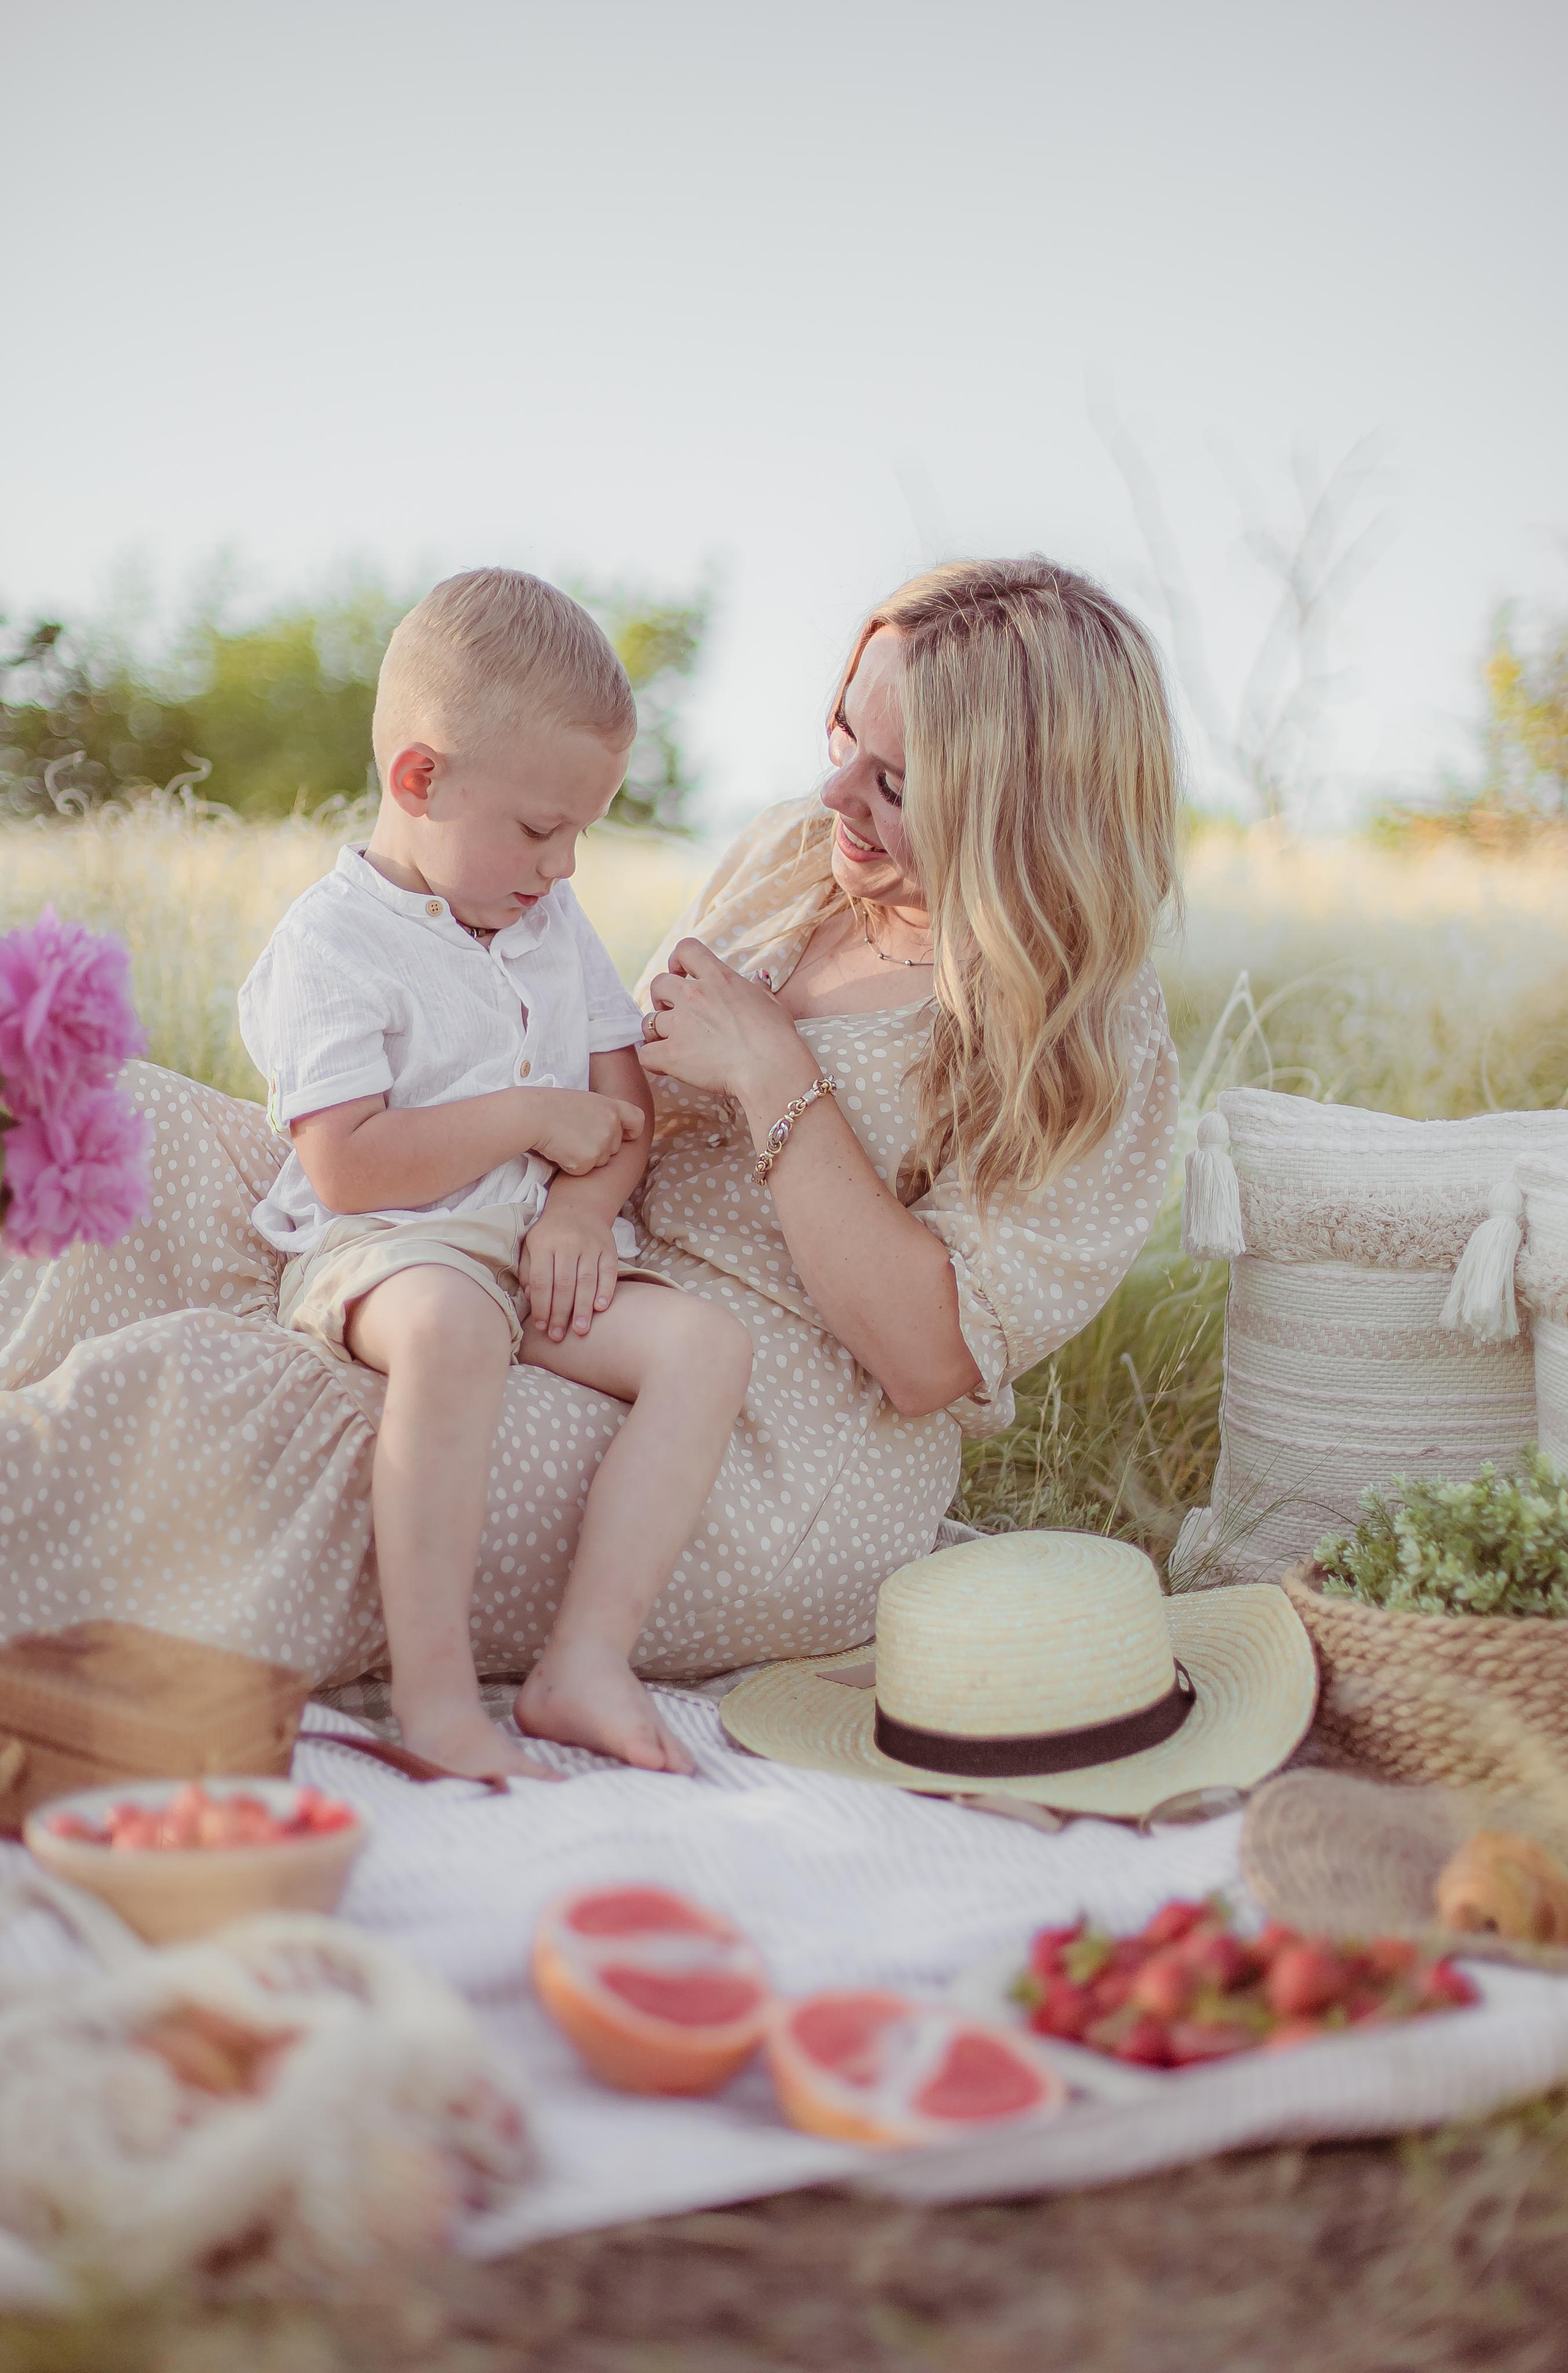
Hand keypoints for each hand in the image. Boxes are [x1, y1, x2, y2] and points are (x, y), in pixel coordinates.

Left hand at [520, 1207, 620, 1342]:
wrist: (579, 1208)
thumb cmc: (550, 1233)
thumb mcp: (531, 1246)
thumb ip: (528, 1271)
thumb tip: (531, 1299)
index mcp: (544, 1244)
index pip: (542, 1281)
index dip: (541, 1306)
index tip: (541, 1327)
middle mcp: (567, 1244)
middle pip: (564, 1284)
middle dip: (561, 1314)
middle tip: (559, 1336)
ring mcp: (590, 1246)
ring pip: (586, 1281)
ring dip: (583, 1308)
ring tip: (581, 1330)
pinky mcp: (608, 1248)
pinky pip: (608, 1272)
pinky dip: (606, 1291)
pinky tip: (601, 1308)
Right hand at [522, 1088, 644, 1176]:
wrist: (532, 1115)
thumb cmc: (551, 1106)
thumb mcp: (585, 1101)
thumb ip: (602, 1114)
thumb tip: (613, 1127)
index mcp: (611, 1107)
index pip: (637, 1120)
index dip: (632, 1131)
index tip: (626, 1135)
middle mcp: (612, 1126)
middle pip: (614, 1148)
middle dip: (599, 1147)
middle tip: (574, 1135)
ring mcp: (601, 1145)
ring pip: (600, 1161)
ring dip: (585, 1157)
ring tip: (565, 1141)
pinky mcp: (587, 1161)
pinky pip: (583, 1170)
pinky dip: (571, 1166)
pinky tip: (560, 1151)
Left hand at [640, 939, 809, 1100]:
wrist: (769, 1068)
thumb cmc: (777, 1037)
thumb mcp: (771, 1003)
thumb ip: (758, 989)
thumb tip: (759, 978)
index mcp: (719, 978)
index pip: (686, 949)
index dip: (677, 961)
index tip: (681, 974)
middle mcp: (694, 996)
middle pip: (658, 984)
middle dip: (661, 998)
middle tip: (673, 1013)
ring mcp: (680, 1024)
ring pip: (649, 1021)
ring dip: (657, 1032)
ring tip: (672, 1044)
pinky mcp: (672, 1054)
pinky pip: (645, 1054)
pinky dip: (653, 1060)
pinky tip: (666, 1066)